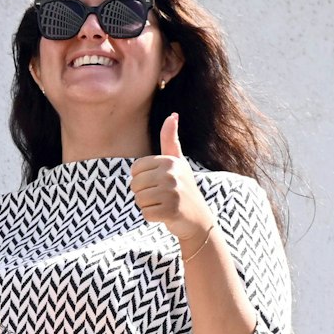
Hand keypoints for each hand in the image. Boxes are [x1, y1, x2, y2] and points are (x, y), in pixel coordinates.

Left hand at [131, 112, 215, 242]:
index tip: (159, 182)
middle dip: (144, 193)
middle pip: (134, 185)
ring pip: (138, 199)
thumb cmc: (183, 188)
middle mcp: (172, 174)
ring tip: (165, 204)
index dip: (142, 179)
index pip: (135, 170)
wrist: (198, 219)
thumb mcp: (178, 162)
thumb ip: (171, 140)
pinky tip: (166, 214)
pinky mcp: (171, 210)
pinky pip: (145, 213)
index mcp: (170, 161)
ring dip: (148, 205)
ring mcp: (172, 192)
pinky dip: (152, 217)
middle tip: (162, 196)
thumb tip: (172, 114)